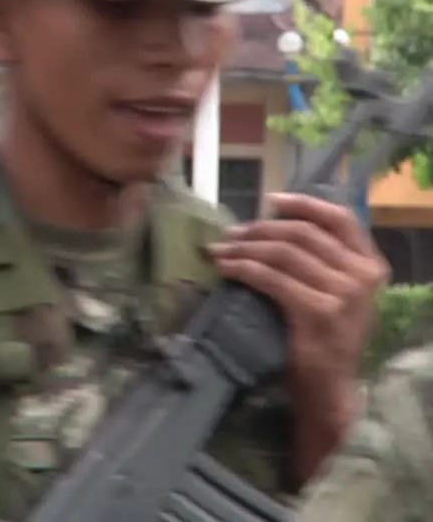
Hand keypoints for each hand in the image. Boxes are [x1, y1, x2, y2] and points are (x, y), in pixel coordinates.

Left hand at [207, 193, 387, 479]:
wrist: (329, 389)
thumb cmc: (326, 339)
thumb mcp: (339, 295)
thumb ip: (324, 263)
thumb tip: (274, 227)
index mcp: (371, 266)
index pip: (340, 219)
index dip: (304, 204)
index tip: (271, 200)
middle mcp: (362, 276)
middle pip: (302, 234)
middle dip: (260, 229)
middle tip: (230, 234)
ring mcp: (342, 294)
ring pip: (282, 253)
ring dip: (243, 248)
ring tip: (219, 250)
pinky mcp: (317, 312)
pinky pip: (271, 278)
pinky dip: (242, 268)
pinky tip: (224, 268)